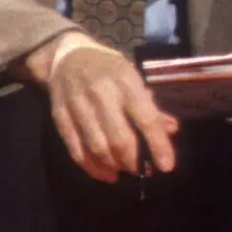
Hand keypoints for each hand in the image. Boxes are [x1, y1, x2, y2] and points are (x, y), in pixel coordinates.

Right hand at [37, 32, 177, 182]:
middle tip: (143, 171)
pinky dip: (91, 167)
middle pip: (119, 138)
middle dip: (134, 161)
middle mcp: (102, 95)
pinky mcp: (60, 118)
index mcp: (126, 83)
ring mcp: (78, 107)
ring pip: (97, 147)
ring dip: (114, 166)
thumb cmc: (109, 69)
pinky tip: (104, 173)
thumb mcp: (135, 78)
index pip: (146, 119)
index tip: (167, 166)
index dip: (158, 145)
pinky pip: (75, 149)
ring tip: (125, 171)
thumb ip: (152, 106)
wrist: (66, 57)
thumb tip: (172, 130)